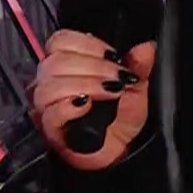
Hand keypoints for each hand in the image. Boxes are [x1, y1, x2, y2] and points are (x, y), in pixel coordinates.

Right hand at [31, 31, 156, 170]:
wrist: (121, 151)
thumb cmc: (121, 117)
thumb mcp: (135, 87)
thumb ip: (138, 65)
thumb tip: (146, 47)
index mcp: (65, 65)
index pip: (60, 41)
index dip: (87, 45)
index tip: (114, 56)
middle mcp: (49, 83)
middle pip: (55, 62)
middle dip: (94, 66)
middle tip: (119, 79)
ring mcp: (45, 107)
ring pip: (50, 86)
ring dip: (85, 84)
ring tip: (110, 92)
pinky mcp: (49, 131)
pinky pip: (50, 113)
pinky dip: (69, 107)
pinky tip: (87, 106)